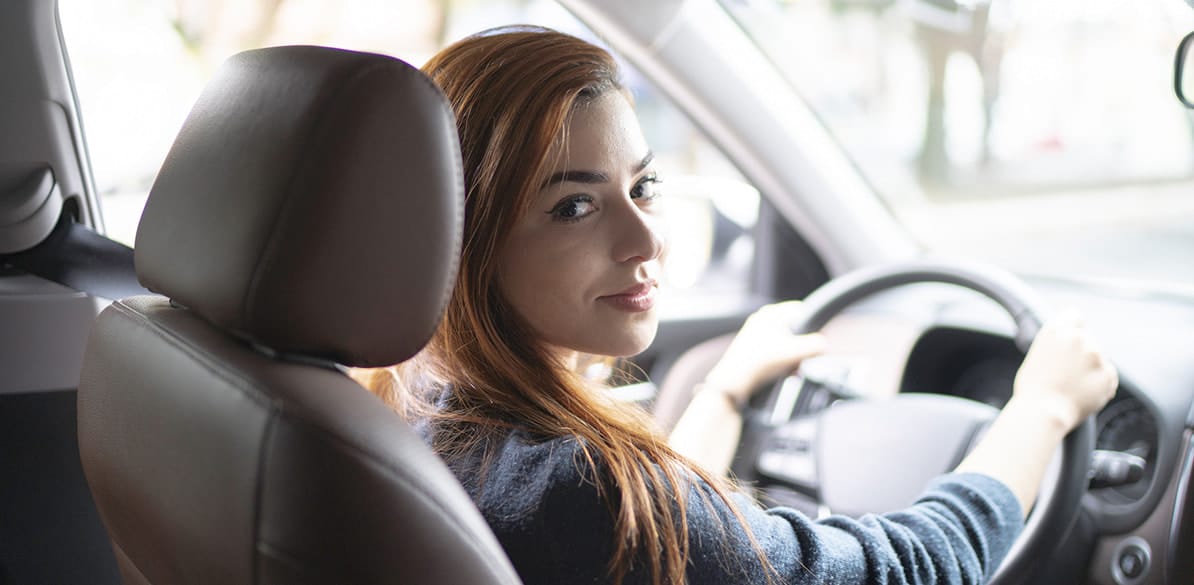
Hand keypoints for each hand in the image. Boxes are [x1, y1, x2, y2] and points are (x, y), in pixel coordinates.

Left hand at [703, 300, 827, 405]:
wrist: (734, 383)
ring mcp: (756, 334)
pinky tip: (782, 373)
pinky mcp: (753, 349)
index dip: (813, 327)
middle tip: (803, 359)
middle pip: (795, 329)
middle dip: (802, 346)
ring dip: (793, 356)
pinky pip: (776, 351)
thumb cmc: (758, 364)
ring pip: (786, 342)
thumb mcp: (795, 352)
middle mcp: (762, 320)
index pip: (802, 311)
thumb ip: (816, 345)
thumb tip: (824, 345)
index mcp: (771, 313)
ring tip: (791, 368)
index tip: (817, 343)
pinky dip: (782, 361)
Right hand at [1011, 309, 1117, 431]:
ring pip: (1099, 358)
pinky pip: (1109, 375)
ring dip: (1092, 369)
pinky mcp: (1108, 373)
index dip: (1072, 328)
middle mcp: (1078, 337)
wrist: (1043, 412)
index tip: (1070, 341)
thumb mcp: (1037, 355)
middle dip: (1082, 353)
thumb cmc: (1033, 390)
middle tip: (1068, 373)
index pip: (1074, 316)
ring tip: (1074, 386)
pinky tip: (1084, 392)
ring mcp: (1095, 355)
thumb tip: (1067, 347)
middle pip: (1088, 339)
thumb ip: (1056, 344)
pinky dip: (1101, 383)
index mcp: (1056, 329)